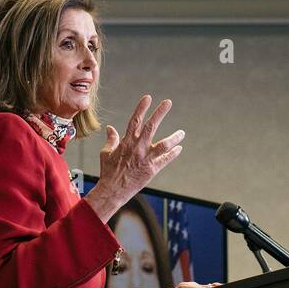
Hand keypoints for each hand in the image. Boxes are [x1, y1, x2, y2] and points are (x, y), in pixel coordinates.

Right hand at [85, 95, 182, 222]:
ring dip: (174, 138)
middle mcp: (137, 148)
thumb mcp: (106, 153)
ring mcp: (146, 159)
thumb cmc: (108, 171)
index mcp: (126, 142)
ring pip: (163, 145)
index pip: (135, 121)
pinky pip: (165, 160)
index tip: (148, 97)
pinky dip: (173, 154)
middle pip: (151, 127)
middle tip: (168, 102)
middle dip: (160, 113)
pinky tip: (179, 148)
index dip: (141, 108)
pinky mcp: (152, 170)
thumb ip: (111, 139)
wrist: (113, 190)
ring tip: (182, 133)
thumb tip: (110, 128)